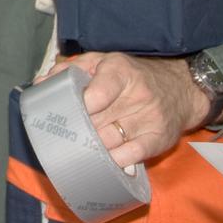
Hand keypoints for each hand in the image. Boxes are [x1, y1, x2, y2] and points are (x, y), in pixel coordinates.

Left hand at [41, 52, 208, 169]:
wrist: (180, 88)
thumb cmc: (132, 76)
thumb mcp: (103, 62)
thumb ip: (70, 70)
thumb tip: (42, 83)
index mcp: (120, 71)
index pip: (96, 94)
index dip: (78, 106)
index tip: (68, 112)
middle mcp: (137, 94)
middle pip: (97, 121)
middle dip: (78, 129)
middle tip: (66, 133)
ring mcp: (149, 118)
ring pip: (109, 140)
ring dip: (92, 146)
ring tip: (81, 146)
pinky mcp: (158, 139)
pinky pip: (131, 155)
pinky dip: (114, 160)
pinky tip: (104, 159)